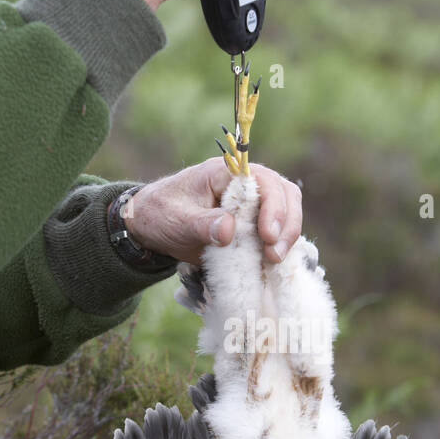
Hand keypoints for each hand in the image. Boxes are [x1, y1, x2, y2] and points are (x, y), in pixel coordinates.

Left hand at [124, 159, 301, 265]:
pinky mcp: (253, 224)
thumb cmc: (161, 215)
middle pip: (285, 194)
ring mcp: (253, 204)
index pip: (264, 181)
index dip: (273, 206)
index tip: (267, 235)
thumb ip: (201, 224)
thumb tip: (228, 229)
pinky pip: (277, 231)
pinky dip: (280, 246)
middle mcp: (246, 184)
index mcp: (226, 173)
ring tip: (274, 260)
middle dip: (287, 224)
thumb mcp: (175, 220)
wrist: (152, 226)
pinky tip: (274, 265)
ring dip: (288, 236)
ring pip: (288, 211)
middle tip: (274, 254)